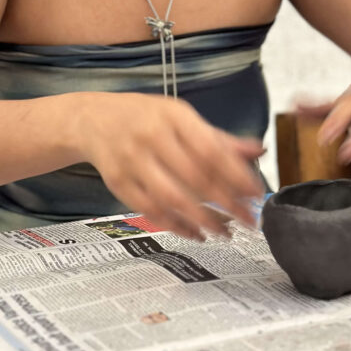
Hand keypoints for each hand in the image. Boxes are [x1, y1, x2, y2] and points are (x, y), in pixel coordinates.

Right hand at [77, 93, 263, 240]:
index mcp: (173, 117)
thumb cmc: (144, 117)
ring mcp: (132, 162)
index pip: (210, 149)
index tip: (256, 193)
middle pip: (194, 177)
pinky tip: (195, 233)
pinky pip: (150, 210)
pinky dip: (175, 226)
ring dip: (202, 219)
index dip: (236, 174)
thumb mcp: (180, 117)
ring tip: (225, 232)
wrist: (92, 120)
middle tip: (249, 220)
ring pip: (172, 198)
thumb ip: (218, 138)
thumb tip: (259, 151)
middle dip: (226, 203)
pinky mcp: (118, 184)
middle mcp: (151, 138)